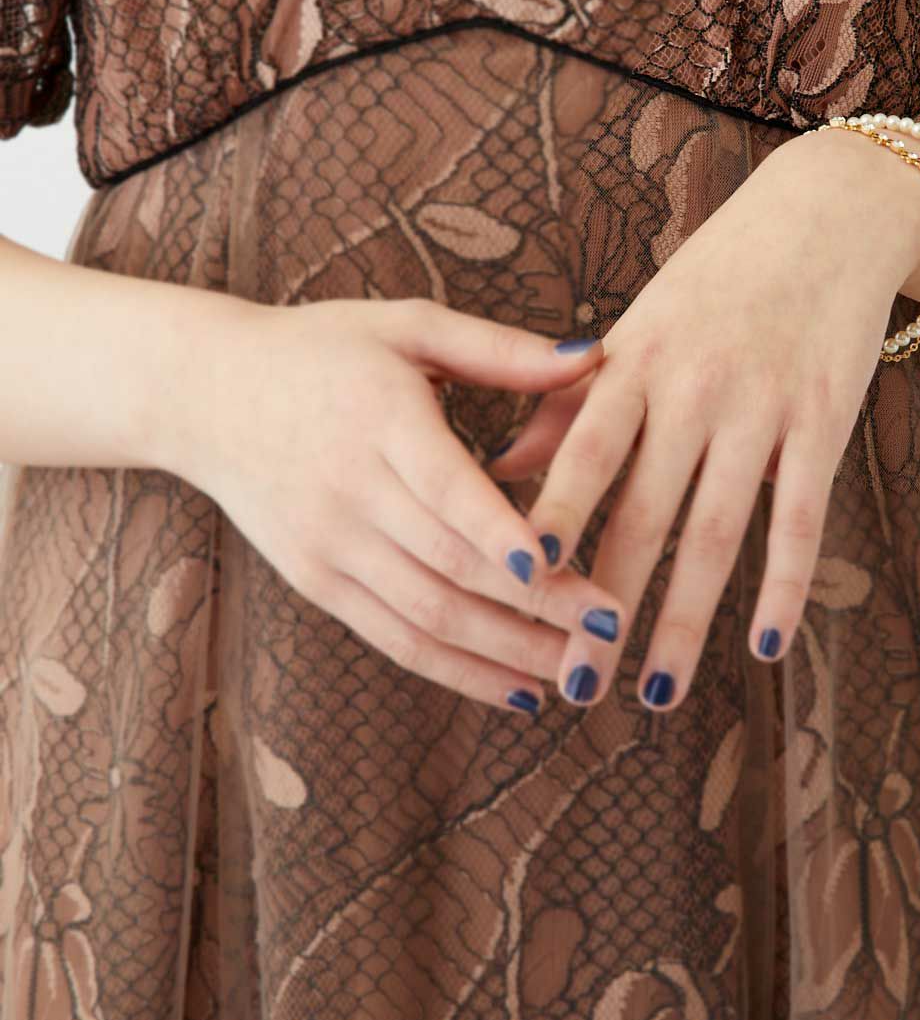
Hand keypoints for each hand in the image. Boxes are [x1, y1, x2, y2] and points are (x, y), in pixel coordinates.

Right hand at [165, 295, 626, 715]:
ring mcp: (330, 547)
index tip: (559, 565)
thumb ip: (501, 350)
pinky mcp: (319, 583)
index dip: (501, 534)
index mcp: (379, 421)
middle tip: (614, 628)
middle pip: (452, 566)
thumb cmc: (323, 350)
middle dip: (539, 605)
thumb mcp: (407, 327)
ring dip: (511, 653)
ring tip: (585, 672)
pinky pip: (397, 640)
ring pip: (430, 617)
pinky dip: (461, 672)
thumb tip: (597, 359)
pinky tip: (521, 691)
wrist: (204, 393)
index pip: (446, 490)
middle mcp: (350, 494)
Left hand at [493, 124, 919, 711]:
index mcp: (632, 360)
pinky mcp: (823, 422)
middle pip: (642, 512)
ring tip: (659, 692)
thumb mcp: (635, 328)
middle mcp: (691, 386)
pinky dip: (784, 587)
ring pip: (718, 531)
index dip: (549, 518)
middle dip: (605, 603)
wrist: (825, 216)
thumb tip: (494, 471)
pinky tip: (767, 648)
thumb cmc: (715, 281)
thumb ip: (569, 402)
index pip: (581, 453)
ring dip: (687, 617)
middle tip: (573, 682)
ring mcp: (761, 406)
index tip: (511, 586)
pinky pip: (801, 519)